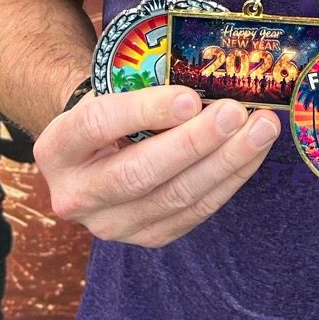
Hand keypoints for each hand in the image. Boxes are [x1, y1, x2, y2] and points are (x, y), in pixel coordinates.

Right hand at [34, 85, 280, 246]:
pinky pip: (194, 213)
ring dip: (225, 162)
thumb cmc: (109, 111)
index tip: (190, 97)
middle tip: (236, 113)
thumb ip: (145, 88)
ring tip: (261, 130)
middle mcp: (76, 194)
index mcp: (58, 147)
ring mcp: (111, 224)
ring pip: (174, 198)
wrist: (94, 153)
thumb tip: (209, 81)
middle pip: (139, 173)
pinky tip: (252, 154)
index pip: (98, 125)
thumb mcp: (108, 92)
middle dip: (195, 142)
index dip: (145, 111)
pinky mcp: (147, 237)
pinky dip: (228, 181)